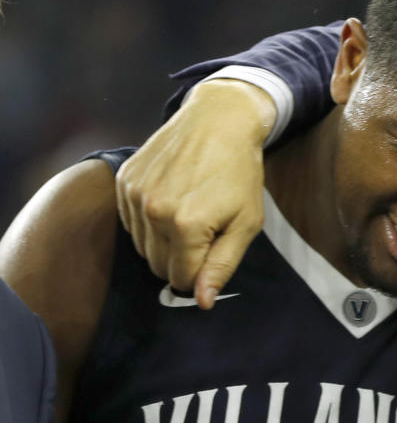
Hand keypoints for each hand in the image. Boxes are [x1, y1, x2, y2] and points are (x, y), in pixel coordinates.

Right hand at [116, 79, 275, 307]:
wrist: (217, 120)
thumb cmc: (240, 174)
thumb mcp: (246, 223)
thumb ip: (222, 266)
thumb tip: (202, 302)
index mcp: (186, 227)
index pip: (181, 280)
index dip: (199, 276)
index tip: (212, 255)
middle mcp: (153, 212)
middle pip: (157, 266)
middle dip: (180, 261)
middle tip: (204, 235)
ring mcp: (134, 195)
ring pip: (141, 247)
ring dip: (163, 242)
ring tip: (188, 214)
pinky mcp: (124, 180)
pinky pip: (130, 223)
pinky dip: (147, 222)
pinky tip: (170, 201)